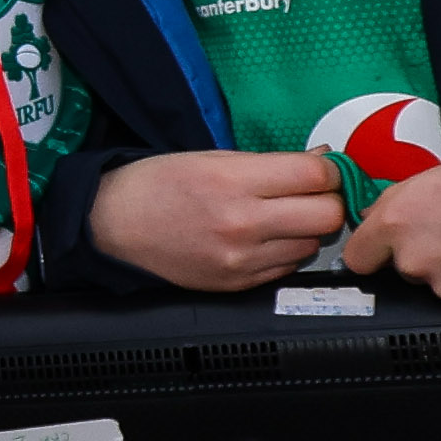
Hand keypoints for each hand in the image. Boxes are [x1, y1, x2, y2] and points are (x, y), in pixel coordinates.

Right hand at [87, 148, 345, 290]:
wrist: (112, 227)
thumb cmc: (157, 186)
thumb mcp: (211, 157)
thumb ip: (270, 163)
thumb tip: (321, 160)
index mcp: (233, 182)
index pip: (316, 175)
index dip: (328, 170)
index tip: (323, 170)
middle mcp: (242, 224)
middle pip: (326, 214)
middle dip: (326, 201)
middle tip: (311, 195)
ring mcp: (241, 259)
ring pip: (312, 244)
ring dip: (305, 229)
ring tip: (279, 218)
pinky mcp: (238, 284)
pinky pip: (288, 267)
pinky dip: (285, 252)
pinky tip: (261, 239)